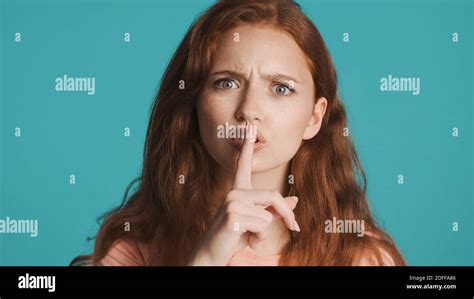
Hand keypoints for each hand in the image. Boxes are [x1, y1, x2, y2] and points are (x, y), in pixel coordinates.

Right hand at [188, 122, 298, 265]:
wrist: (212, 255)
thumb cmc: (234, 238)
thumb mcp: (257, 224)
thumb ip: (274, 211)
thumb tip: (295, 200)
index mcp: (238, 192)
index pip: (243, 167)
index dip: (247, 148)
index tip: (250, 130)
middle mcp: (234, 193)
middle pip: (273, 196)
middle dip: (287, 214)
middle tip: (296, 229)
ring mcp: (232, 203)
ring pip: (268, 216)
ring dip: (264, 232)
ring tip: (247, 236)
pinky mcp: (233, 216)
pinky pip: (262, 225)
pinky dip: (258, 238)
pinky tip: (242, 239)